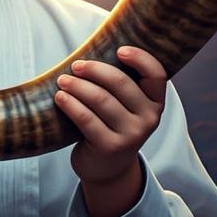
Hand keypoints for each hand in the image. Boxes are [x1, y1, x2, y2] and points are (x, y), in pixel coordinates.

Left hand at [56, 46, 166, 190]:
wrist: (108, 169)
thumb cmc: (114, 126)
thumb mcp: (127, 107)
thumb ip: (123, 85)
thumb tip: (96, 47)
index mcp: (156, 103)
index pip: (156, 74)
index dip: (139, 58)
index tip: (119, 49)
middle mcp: (148, 119)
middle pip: (120, 83)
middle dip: (94, 70)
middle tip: (76, 65)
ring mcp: (131, 135)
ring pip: (100, 99)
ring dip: (78, 86)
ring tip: (63, 80)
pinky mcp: (110, 147)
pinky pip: (86, 119)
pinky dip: (71, 104)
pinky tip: (60, 97)